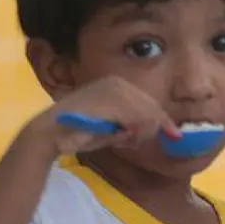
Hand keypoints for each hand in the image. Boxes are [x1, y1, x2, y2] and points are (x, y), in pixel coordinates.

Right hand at [27, 76, 180, 155]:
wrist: (51, 133)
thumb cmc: (81, 132)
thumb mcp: (116, 127)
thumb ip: (137, 126)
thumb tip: (166, 130)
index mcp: (118, 84)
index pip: (150, 103)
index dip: (161, 120)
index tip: (173, 134)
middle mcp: (117, 82)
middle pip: (152, 107)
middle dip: (151, 128)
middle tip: (133, 141)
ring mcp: (113, 88)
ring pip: (147, 113)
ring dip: (141, 132)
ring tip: (122, 138)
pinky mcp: (109, 99)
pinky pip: (135, 118)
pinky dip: (133, 131)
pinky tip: (121, 136)